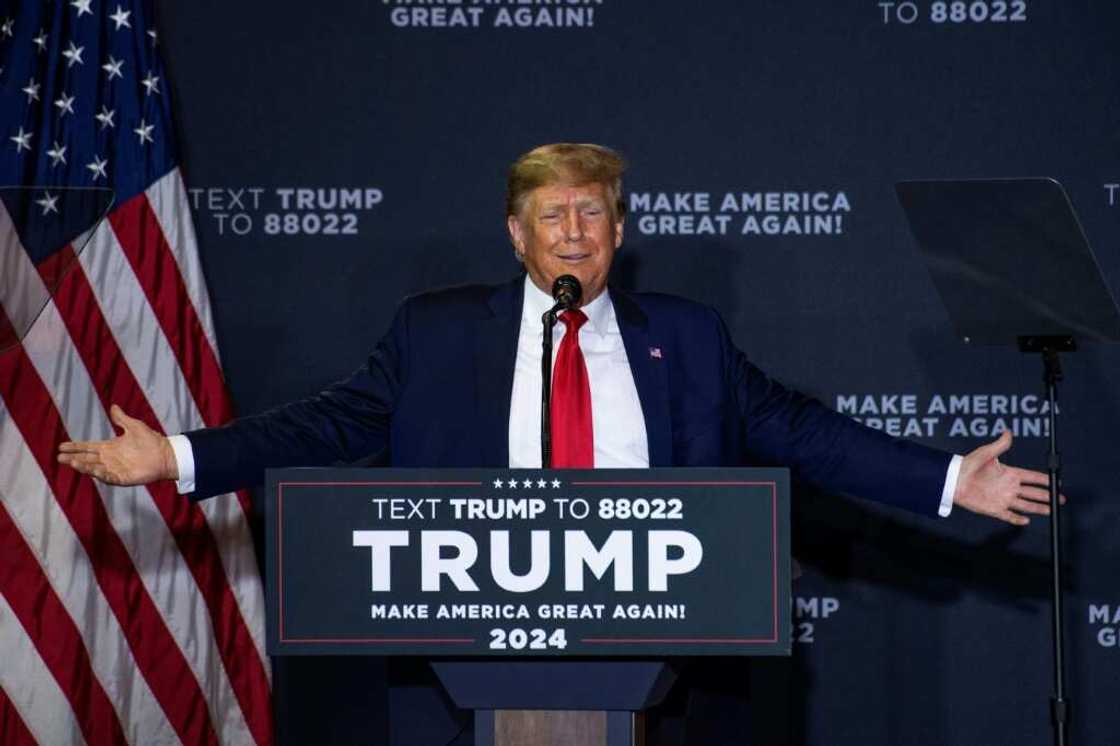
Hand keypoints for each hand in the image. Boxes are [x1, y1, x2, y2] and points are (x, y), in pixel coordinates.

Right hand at [57, 405, 177, 485]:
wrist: (166, 455)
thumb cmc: (151, 440)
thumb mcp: (134, 426)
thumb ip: (122, 418)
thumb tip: (113, 406)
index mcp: (109, 447)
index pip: (88, 447)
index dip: (75, 446)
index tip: (61, 446)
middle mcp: (109, 459)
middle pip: (87, 459)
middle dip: (73, 458)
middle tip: (60, 457)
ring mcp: (115, 469)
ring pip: (95, 469)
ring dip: (83, 466)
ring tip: (72, 462)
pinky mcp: (123, 478)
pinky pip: (109, 477)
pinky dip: (100, 475)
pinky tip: (92, 471)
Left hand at [953, 431, 1065, 525]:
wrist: (954, 480)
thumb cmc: (968, 465)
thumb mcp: (986, 453)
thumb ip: (1000, 445)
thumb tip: (1008, 432)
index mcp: (1010, 473)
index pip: (1033, 477)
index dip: (1045, 480)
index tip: (1056, 481)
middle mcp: (1009, 487)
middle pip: (1034, 493)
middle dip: (1048, 496)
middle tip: (1060, 499)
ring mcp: (1003, 498)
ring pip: (1026, 505)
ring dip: (1038, 508)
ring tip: (1051, 510)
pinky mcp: (994, 508)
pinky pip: (1008, 515)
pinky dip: (1017, 519)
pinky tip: (1026, 521)